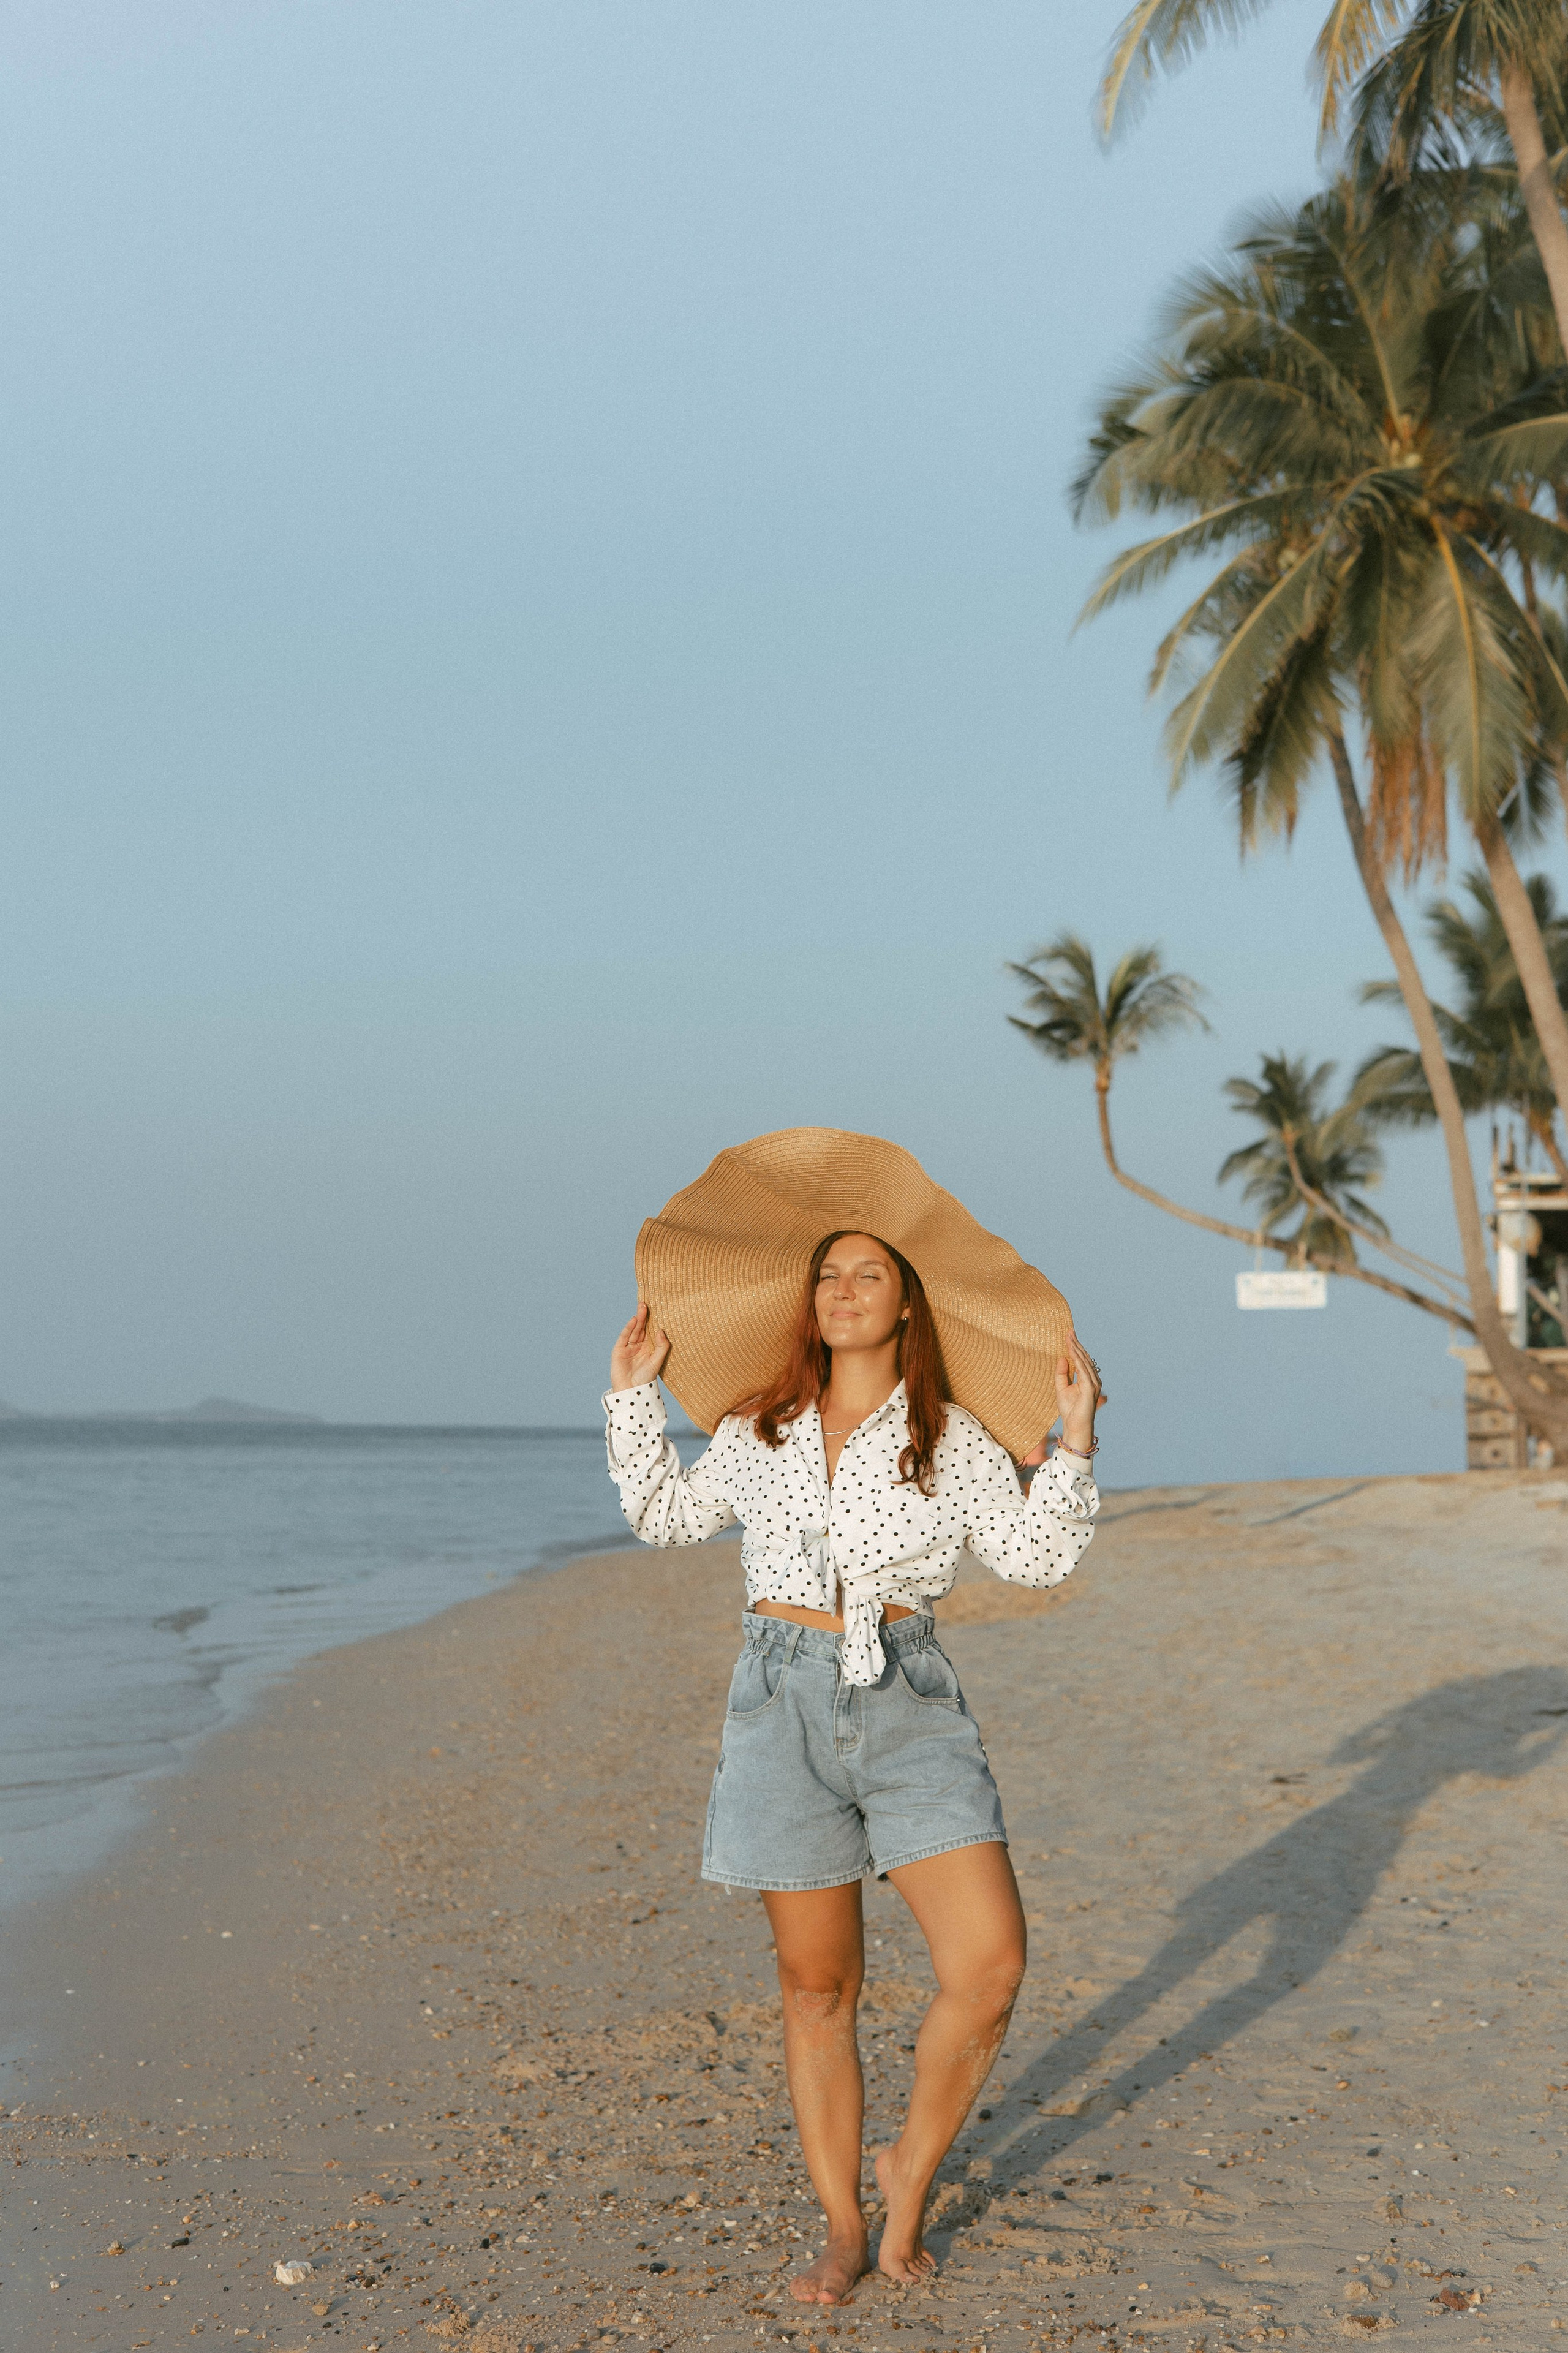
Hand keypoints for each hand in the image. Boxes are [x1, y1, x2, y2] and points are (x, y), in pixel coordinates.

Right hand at [611, 1302, 669, 1391]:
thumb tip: (661, 1330)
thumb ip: (662, 1346)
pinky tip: (634, 1320)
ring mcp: (628, 1347)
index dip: (653, 1320)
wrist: (632, 1392)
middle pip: (642, 1328)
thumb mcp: (657, 1361)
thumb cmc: (646, 1378)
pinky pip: (625, 1337)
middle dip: (644, 1316)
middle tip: (647, 1303)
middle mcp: (638, 1345)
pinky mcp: (619, 1350)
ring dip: (638, 1319)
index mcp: (649, 1347)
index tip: (657, 1308)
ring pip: (634, 1330)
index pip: (651, 1330)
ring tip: (642, 1307)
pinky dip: (629, 1328)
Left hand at [1052, 1333, 1106, 1457]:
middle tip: (1069, 1330)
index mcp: (1088, 1379)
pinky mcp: (1090, 1388)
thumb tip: (1061, 1358)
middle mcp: (1093, 1379)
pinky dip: (1077, 1359)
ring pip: (1084, 1361)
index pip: (1082, 1359)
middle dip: (1076, 1343)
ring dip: (1076, 1348)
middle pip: (1084, 1357)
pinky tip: (1071, 1351)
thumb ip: (1061, 1374)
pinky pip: (1083, 1370)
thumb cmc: (1070, 1410)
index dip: (1075, 1347)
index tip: (1068, 1334)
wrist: (1075, 1427)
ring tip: (1069, 1337)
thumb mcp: (1061, 1389)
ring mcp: (1093, 1384)